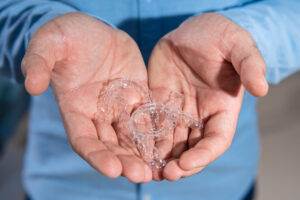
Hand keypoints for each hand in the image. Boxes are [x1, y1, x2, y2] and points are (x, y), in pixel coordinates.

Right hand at [21, 13, 151, 182]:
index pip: (84, 140)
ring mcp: (120, 106)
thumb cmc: (66, 36)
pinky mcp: (138, 95)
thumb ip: (38, 62)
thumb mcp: (49, 43)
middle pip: (111, 145)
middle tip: (142, 176)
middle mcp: (98, 113)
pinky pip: (149, 116)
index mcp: (75, 108)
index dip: (96, 156)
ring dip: (143, 153)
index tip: (112, 170)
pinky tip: (168, 144)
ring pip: (132, 136)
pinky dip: (157, 131)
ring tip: (158, 169)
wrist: (92, 29)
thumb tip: (31, 86)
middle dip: (125, 161)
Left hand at [148, 13, 267, 180]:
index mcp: (222, 109)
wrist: (191, 30)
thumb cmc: (218, 36)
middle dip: (180, 164)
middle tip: (165, 174)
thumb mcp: (237, 44)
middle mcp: (200, 116)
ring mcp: (178, 111)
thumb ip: (249, 64)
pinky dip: (144, 140)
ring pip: (169, 142)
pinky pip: (151, 125)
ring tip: (146, 170)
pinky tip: (134, 149)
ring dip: (159, 158)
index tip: (187, 163)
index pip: (216, 140)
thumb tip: (263, 89)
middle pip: (191, 148)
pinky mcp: (158, 103)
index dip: (204, 155)